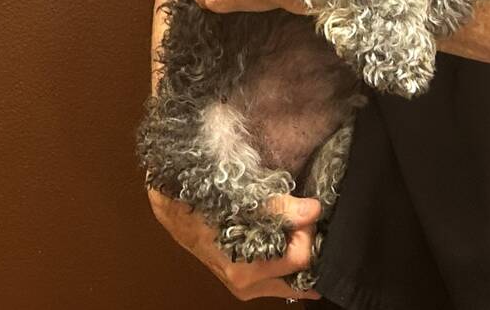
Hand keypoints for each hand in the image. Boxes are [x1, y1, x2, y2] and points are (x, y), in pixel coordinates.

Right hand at [148, 189, 323, 300]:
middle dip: (307, 248)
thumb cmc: (205, 202)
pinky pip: (279, 280)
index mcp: (247, 269)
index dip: (308, 231)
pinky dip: (288, 263)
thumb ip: (281, 208)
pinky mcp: (246, 284)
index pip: (300, 258)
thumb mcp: (242, 200)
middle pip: (300, 275)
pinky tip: (286, 242)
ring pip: (291, 281)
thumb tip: (313, 210)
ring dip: (298, 256)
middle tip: (304, 223)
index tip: (306, 210)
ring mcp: (246, 288)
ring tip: (295, 231)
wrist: (176, 210)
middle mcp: (248, 285)